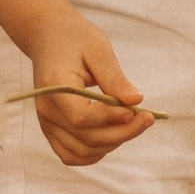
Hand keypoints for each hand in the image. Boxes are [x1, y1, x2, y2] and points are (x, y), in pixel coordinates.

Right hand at [29, 5, 151, 165]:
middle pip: (85, 138)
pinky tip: (115, 133)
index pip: (81, 117)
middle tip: (147, 117)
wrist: (49, 38)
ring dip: (113, 143)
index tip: (138, 110)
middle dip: (122, 133)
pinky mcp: (52, 131)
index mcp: (54, 86)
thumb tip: (136, 101)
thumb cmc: (75, 39)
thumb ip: (115, 78)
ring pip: (82, 152)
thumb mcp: (98, 49)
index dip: (111, 118)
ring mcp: (46, 124)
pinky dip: (97, 151)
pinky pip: (74, 155)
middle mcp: (46, 111)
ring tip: (133, 123)